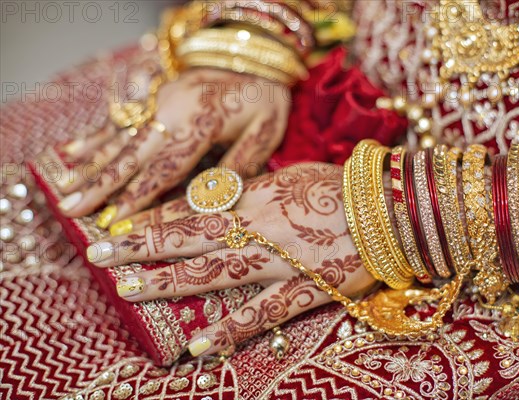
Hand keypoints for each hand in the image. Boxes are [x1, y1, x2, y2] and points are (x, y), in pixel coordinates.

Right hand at [58, 68, 289, 227]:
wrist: (256, 54)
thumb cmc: (265, 98)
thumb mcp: (266, 131)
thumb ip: (240, 164)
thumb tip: (211, 201)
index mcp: (203, 122)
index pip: (167, 167)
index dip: (139, 196)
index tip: (115, 221)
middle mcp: (173, 110)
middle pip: (132, 155)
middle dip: (101, 186)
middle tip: (70, 211)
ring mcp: (159, 100)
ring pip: (119, 138)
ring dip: (92, 166)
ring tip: (65, 190)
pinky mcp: (155, 94)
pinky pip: (121, 118)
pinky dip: (97, 137)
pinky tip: (74, 152)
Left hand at [86, 163, 374, 356]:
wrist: (390, 206)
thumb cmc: (341, 187)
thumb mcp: (290, 178)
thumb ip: (252, 192)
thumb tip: (217, 199)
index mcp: (256, 197)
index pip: (193, 208)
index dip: (153, 217)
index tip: (118, 224)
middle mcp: (259, 227)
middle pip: (190, 235)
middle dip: (141, 243)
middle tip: (97, 250)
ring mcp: (282, 259)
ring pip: (216, 270)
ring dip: (169, 280)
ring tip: (127, 287)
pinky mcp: (307, 288)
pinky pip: (264, 311)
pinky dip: (232, 327)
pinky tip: (200, 344)